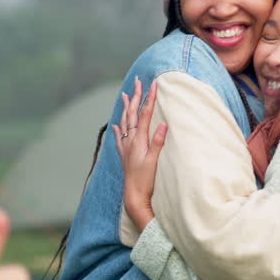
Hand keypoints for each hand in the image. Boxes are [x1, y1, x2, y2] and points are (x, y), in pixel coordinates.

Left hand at [111, 77, 167, 230]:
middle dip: (135, 97)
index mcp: (138, 140)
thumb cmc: (145, 180)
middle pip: (133, 114)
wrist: (133, 196)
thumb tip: (163, 124)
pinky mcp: (125, 155)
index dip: (149, 98)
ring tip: (124, 96)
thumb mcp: (154, 161)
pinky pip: (120, 137)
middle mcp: (130, 141)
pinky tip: (116, 124)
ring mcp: (126, 148)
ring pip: (125, 122)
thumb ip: (158, 143)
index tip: (153, 84)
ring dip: (126, 108)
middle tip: (137, 82)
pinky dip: (119, 128)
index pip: (145, 114)